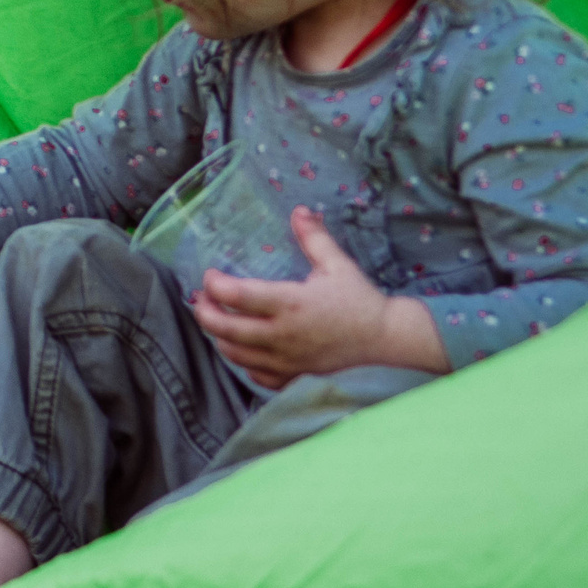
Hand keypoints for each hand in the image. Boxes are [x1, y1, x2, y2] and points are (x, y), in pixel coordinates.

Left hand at [190, 206, 450, 387]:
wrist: (388, 342)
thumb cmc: (360, 302)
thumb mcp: (337, 265)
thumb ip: (314, 238)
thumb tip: (298, 210)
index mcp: (290, 304)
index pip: (236, 296)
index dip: (215, 285)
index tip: (210, 275)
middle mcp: (283, 335)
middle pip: (225, 329)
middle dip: (204, 313)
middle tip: (199, 299)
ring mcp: (286, 360)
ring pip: (235, 355)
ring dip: (218, 337)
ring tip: (215, 320)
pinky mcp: (293, 377)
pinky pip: (256, 375)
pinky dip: (242, 361)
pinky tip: (241, 348)